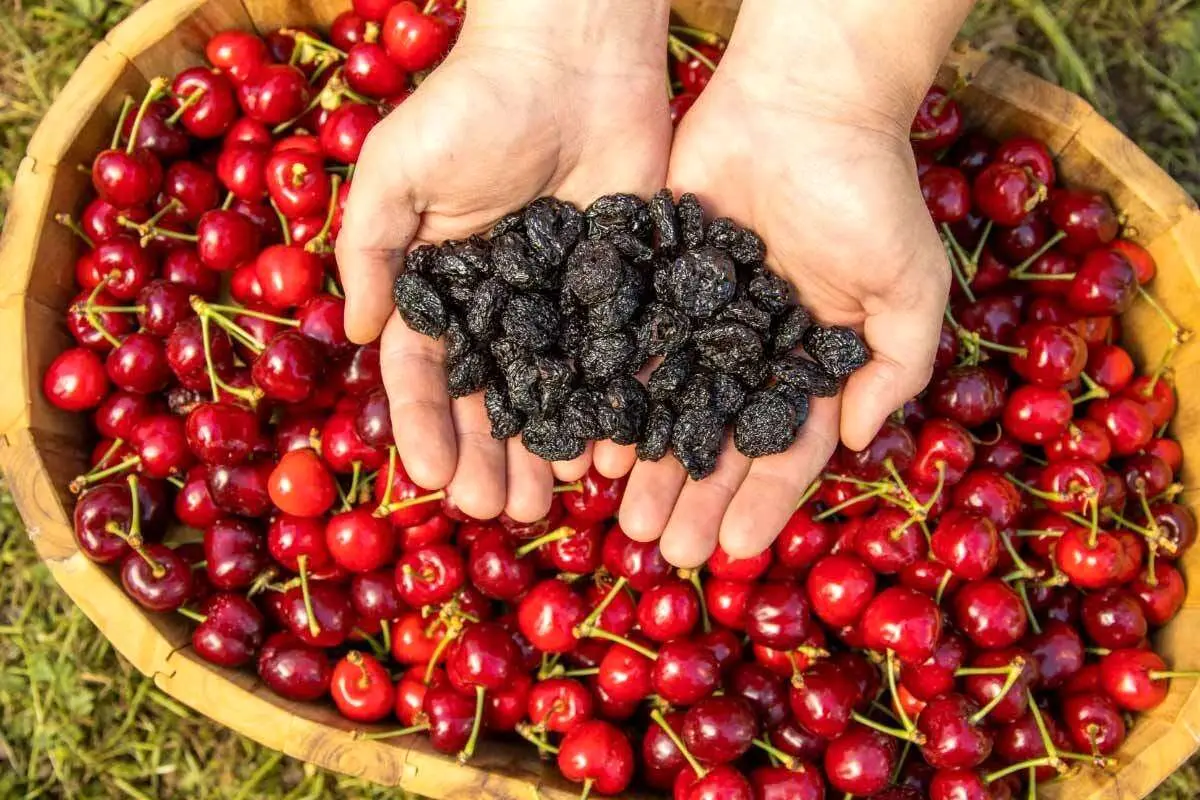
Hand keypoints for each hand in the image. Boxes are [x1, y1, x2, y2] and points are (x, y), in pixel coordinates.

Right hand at [337, 2, 670, 521]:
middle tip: (500, 511)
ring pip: (553, 395)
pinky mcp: (620, 290)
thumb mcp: (397, 169)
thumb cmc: (473, 101)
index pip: (425, 372)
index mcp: (441, 284)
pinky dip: (611, 410)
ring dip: (548, 450)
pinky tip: (611, 453)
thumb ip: (370, 250)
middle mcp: (500, 305)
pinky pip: (614, 362)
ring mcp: (562, 303)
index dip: (426, 428)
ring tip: (551, 501)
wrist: (574, 53)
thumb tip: (361, 333)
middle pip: (491, 399)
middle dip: (490, 458)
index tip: (432, 479)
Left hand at [602, 48, 950, 566]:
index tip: (737, 550)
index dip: (763, 501)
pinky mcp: (653, 279)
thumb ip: (894, 367)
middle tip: (665, 550)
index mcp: (809, 359)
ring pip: (667, 407)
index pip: (785, 447)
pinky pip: (629, 349)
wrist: (803, 98)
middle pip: (717, 440)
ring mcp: (699, 319)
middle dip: (695, 497)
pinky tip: (596, 442)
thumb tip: (857, 442)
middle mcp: (750, 350)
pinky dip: (613, 396)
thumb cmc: (868, 190)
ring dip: (649, 465)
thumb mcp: (908, 285)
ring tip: (624, 515)